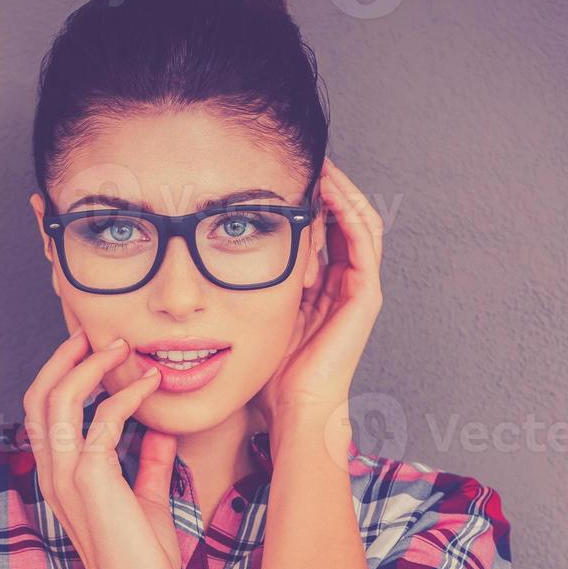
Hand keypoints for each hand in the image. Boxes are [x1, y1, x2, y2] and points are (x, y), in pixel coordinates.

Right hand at [22, 332, 181, 568]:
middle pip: (39, 396)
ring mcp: (67, 474)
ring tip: (121, 348)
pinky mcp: (90, 478)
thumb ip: (149, 466)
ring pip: (58, 399)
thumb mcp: (148, 500)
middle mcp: (54, 470)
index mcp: (60, 475)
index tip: (92, 351)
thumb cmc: (142, 558)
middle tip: (94, 334)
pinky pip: (103, 420)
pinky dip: (127, 395)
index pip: (43, 413)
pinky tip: (152, 385)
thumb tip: (161, 435)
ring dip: (90, 366)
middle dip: (64, 358)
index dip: (61, 375)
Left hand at [251, 156, 384, 438]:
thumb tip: (202, 263)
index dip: (309, 203)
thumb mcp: (251, 318)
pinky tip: (329, 190)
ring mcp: (359, 290)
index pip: (323, 232)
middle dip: (327, 189)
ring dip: (340, 191)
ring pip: (358, 223)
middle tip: (305, 159)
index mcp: (322, 291)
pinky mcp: (365, 296)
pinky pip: (363, 240)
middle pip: (344, 221)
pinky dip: (348, 210)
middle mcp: (345, 286)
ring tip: (320, 163)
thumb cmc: (270, 376)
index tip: (284, 177)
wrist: (294, 409)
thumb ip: (243, 291)